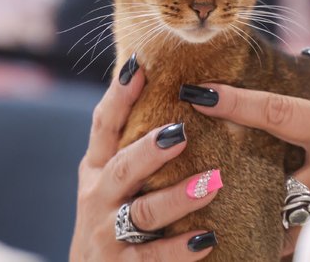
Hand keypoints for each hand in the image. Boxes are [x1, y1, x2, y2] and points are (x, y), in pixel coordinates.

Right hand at [70, 61, 218, 260]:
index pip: (104, 126)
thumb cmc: (112, 218)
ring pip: (143, 212)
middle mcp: (98, 196)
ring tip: (211, 184)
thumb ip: (134, 148)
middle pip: (121, 168)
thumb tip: (175, 99)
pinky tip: (206, 239)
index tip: (139, 67)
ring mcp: (107, 232)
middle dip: (148, 150)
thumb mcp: (114, 181)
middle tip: (180, 132)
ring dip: (177, 197)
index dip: (118, 97)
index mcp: (98, 169)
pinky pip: (153, 257)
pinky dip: (179, 248)